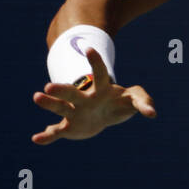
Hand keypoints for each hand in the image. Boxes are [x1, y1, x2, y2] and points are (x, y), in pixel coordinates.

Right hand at [31, 49, 155, 144]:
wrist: (102, 117)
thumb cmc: (120, 103)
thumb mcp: (135, 99)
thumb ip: (144, 102)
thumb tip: (152, 113)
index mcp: (100, 90)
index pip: (99, 74)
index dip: (96, 62)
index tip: (88, 49)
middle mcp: (84, 99)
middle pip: (72, 93)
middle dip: (62, 90)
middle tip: (48, 86)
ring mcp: (74, 112)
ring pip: (60, 107)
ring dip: (49, 104)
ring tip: (36, 97)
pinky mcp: (69, 128)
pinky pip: (56, 133)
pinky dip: (47, 137)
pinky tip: (36, 139)